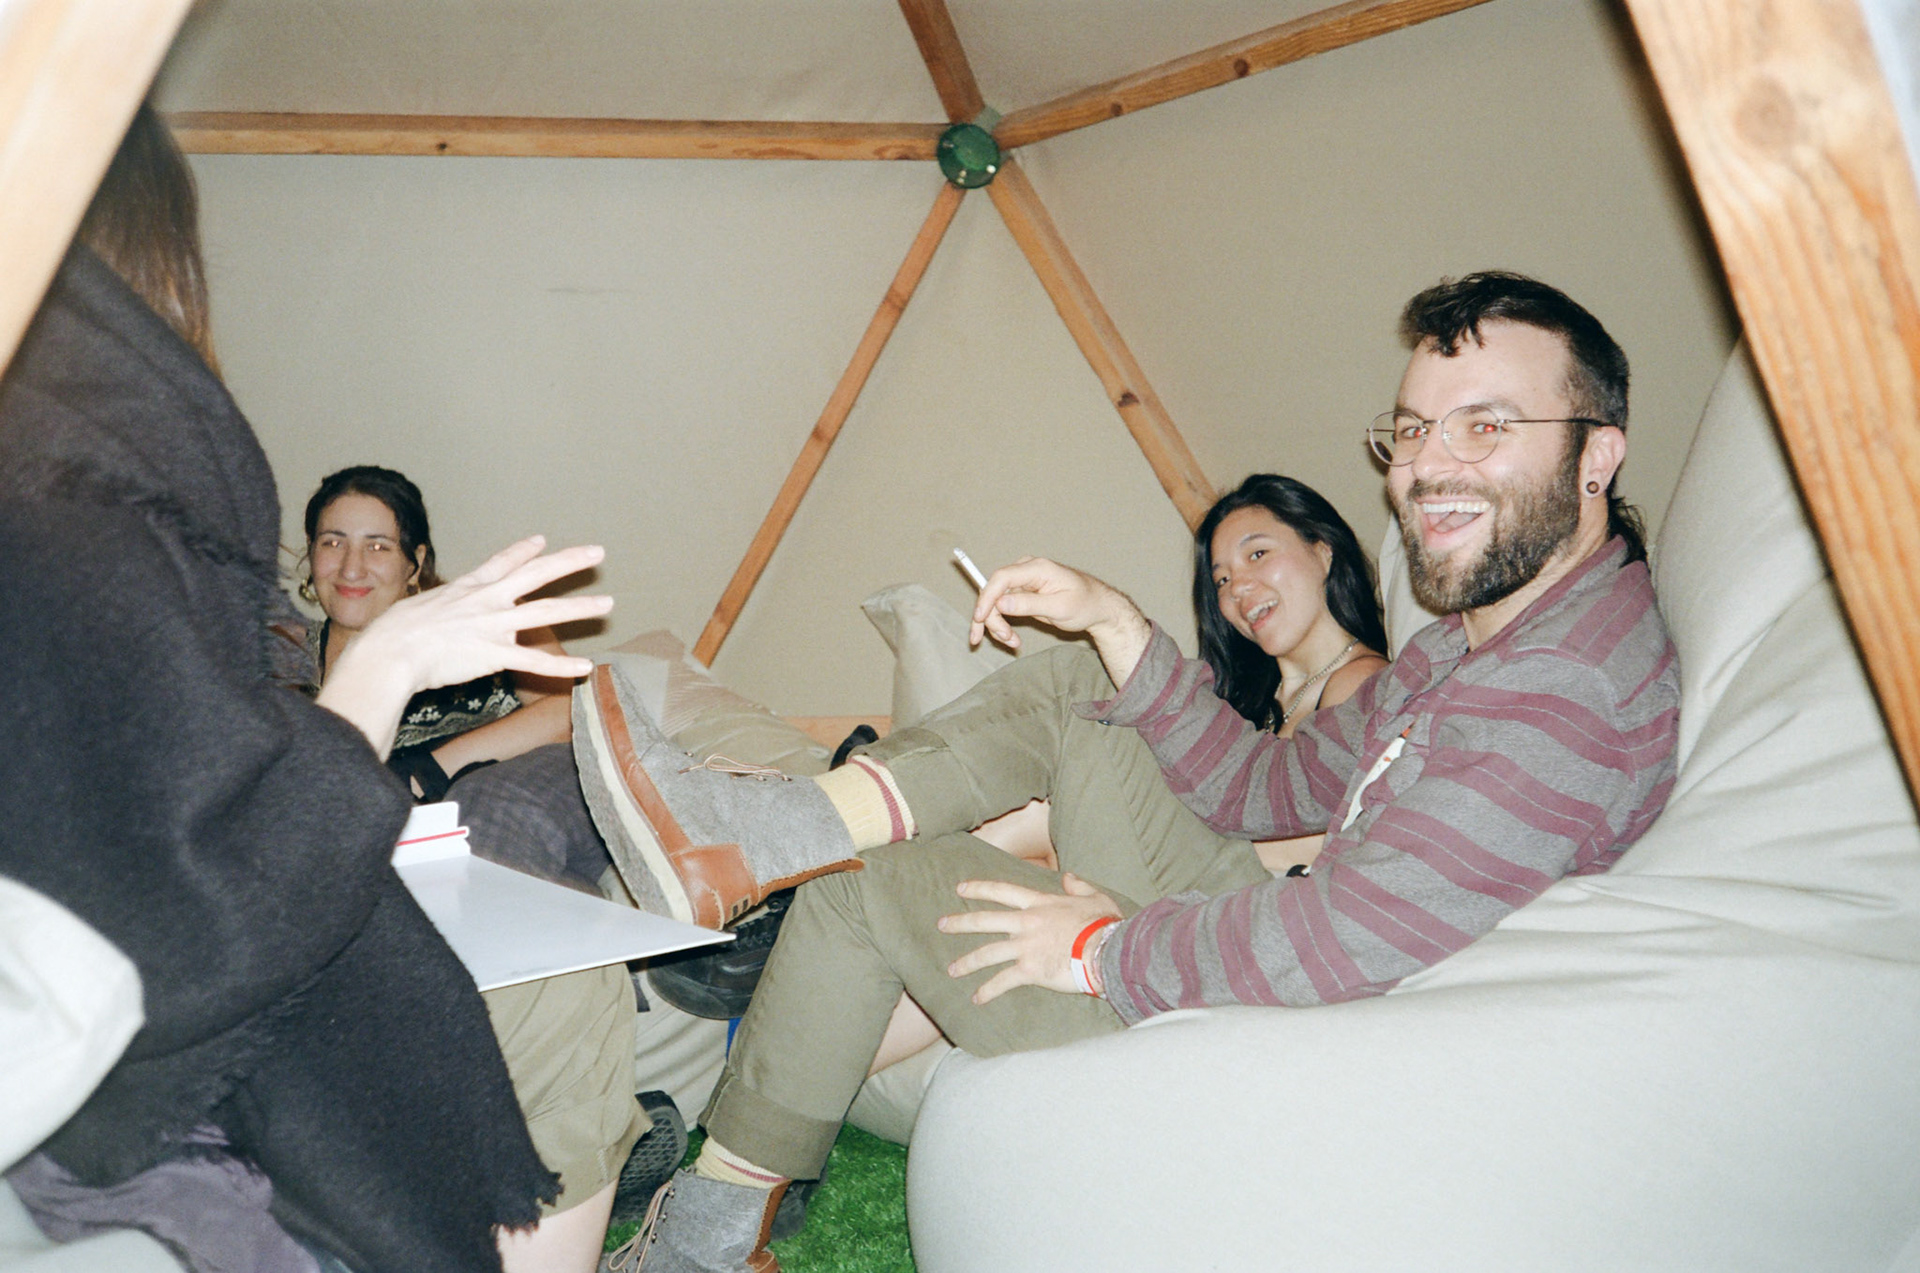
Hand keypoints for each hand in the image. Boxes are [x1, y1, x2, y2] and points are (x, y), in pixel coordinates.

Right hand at [354, 536, 607, 693]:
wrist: (391, 652)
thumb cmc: (394, 633)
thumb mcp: (419, 606)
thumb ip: (439, 608)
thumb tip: (437, 613)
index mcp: (468, 587)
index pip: (502, 563)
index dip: (524, 551)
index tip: (541, 541)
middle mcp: (487, 600)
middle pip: (536, 575)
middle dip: (569, 562)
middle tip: (597, 552)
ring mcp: (494, 626)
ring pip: (546, 612)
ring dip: (580, 608)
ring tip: (608, 604)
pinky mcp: (494, 655)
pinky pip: (536, 662)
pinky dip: (563, 667)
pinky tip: (586, 668)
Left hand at [938, 873, 1121, 1003]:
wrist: (1108, 951)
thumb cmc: (1104, 924)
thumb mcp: (1095, 897)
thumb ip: (1079, 886)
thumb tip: (1069, 876)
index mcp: (1039, 904)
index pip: (1002, 891)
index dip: (979, 889)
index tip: (960, 889)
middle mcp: (1026, 923)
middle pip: (985, 920)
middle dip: (960, 922)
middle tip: (942, 925)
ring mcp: (1025, 947)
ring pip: (987, 953)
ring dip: (966, 962)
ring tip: (952, 970)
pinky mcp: (1030, 970)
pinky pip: (1002, 981)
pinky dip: (987, 990)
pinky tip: (976, 998)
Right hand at [969, 557, 1152, 685]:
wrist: (1096, 608)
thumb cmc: (1084, 604)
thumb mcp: (1059, 608)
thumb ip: (1030, 604)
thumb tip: (1001, 602)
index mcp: (1037, 568)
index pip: (1002, 578)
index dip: (987, 597)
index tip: (979, 618)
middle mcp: (1025, 571)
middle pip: (994, 592)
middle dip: (992, 618)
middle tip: (1005, 640)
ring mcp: (1021, 583)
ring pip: (995, 603)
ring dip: (997, 625)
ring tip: (1012, 643)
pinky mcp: (1020, 594)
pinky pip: (1002, 609)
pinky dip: (1002, 625)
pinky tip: (1012, 640)